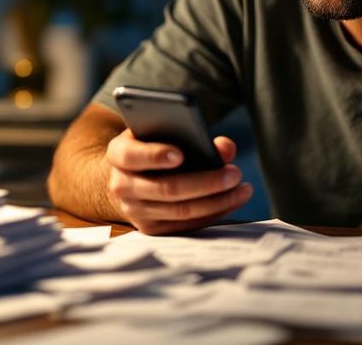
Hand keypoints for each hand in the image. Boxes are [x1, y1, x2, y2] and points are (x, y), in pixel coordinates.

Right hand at [104, 129, 251, 234]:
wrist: (127, 177)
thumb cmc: (150, 147)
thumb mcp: (161, 132)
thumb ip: (192, 133)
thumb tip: (225, 148)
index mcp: (118, 154)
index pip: (132, 156)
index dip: (155, 155)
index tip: (181, 154)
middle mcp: (121, 186)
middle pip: (166, 188)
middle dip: (205, 182)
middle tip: (235, 173)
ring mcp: (134, 211)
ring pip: (180, 210)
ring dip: (217, 201)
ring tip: (242, 188)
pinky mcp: (150, 229)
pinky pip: (186, 225)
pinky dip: (213, 213)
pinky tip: (233, 200)